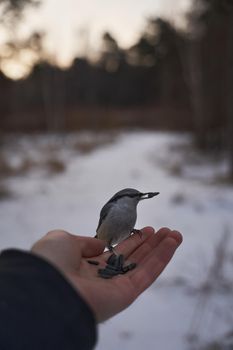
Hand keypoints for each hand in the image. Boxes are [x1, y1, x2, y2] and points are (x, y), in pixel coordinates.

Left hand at [31, 227, 181, 321]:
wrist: (48, 288)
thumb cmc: (51, 262)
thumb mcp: (63, 240)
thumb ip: (83, 242)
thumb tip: (100, 245)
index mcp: (87, 265)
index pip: (116, 252)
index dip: (132, 241)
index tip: (146, 230)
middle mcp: (103, 277)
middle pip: (134, 258)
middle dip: (151, 244)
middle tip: (166, 230)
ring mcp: (116, 287)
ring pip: (144, 265)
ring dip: (161, 249)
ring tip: (175, 234)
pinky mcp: (126, 295)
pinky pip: (148, 274)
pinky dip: (162, 258)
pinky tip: (173, 243)